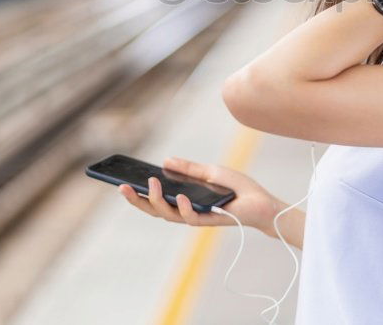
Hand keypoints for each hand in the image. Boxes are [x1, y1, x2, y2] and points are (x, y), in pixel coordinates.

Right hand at [118, 156, 283, 233]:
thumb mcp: (211, 171)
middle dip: (137, 200)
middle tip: (122, 187)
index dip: (138, 191)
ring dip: (157, 201)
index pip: (156, 197)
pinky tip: (179, 197)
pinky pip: (191, 218)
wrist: (262, 202)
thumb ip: (189, 169)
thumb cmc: (238, 188)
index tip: (121, 180)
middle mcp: (186, 210)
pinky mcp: (210, 221)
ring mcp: (196, 217)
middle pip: (155, 209)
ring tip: (149, 185)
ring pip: (168, 215)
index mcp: (184, 198)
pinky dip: (183, 208)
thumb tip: (165, 161)